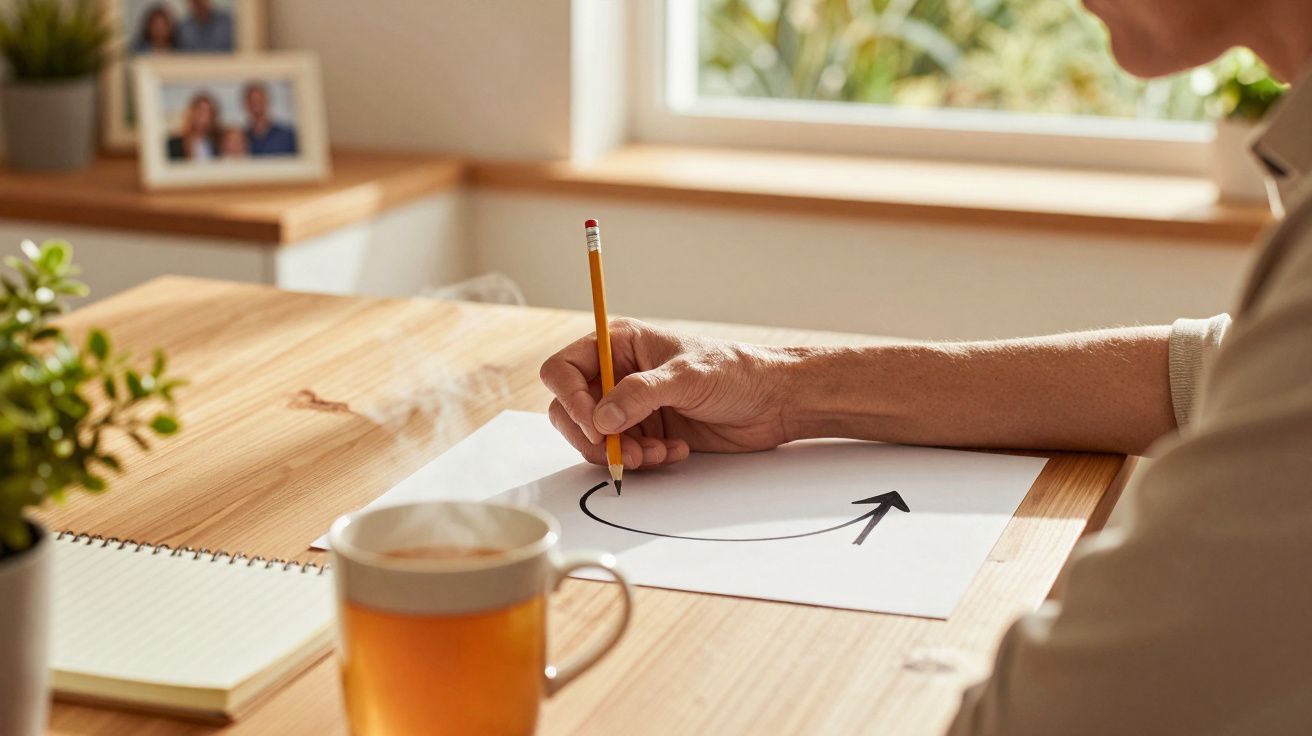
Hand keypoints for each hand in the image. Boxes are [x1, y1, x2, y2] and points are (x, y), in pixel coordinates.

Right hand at [540, 319, 797, 468]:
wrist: (771, 402)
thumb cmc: (735, 371)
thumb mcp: (687, 376)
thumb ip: (641, 394)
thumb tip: (602, 417)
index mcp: (619, 344)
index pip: (564, 369)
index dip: (570, 398)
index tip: (595, 424)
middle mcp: (618, 373)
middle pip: (570, 409)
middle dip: (593, 436)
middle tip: (621, 450)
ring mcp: (630, 405)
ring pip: (595, 438)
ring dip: (620, 452)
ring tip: (657, 452)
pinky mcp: (646, 431)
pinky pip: (622, 453)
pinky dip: (642, 459)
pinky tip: (674, 450)